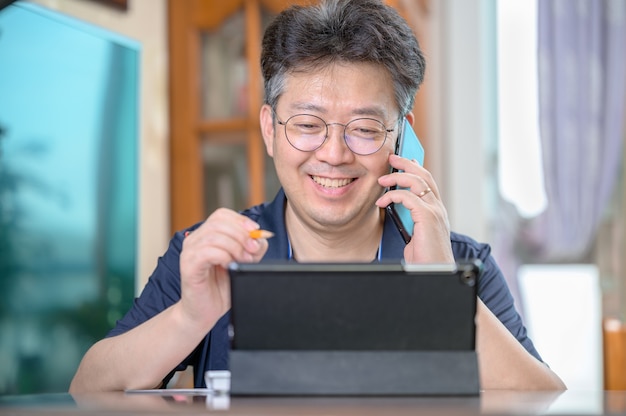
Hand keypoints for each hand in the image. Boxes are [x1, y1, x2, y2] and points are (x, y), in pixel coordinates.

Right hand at [178, 208, 268, 329]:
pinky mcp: (188, 265)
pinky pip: (207, 252)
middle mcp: (195, 240)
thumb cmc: (221, 287)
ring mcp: (189, 251)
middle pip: (219, 222)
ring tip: (244, 260)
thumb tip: (261, 238)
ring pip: (214, 235)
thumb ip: (252, 250)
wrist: (204, 312)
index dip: (241, 221)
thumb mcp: (243, 264)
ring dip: (235, 246)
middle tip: (253, 250)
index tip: (256, 232)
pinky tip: (230, 265)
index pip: (222, 215)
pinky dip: (224, 256)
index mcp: (206, 235)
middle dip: (242, 234)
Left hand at [376, 154, 453, 263]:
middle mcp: (438, 209)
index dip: (416, 169)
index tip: (405, 160)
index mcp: (436, 212)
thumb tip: (393, 210)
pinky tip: (382, 201)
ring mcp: (435, 212)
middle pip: (424, 176)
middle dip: (407, 164)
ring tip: (382, 179)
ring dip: (397, 177)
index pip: (428, 183)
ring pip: (417, 182)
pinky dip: (393, 196)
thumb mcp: (414, 236)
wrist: (434, 273)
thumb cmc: (425, 259)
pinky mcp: (428, 218)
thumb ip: (409, 221)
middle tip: (392, 158)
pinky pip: (408, 197)